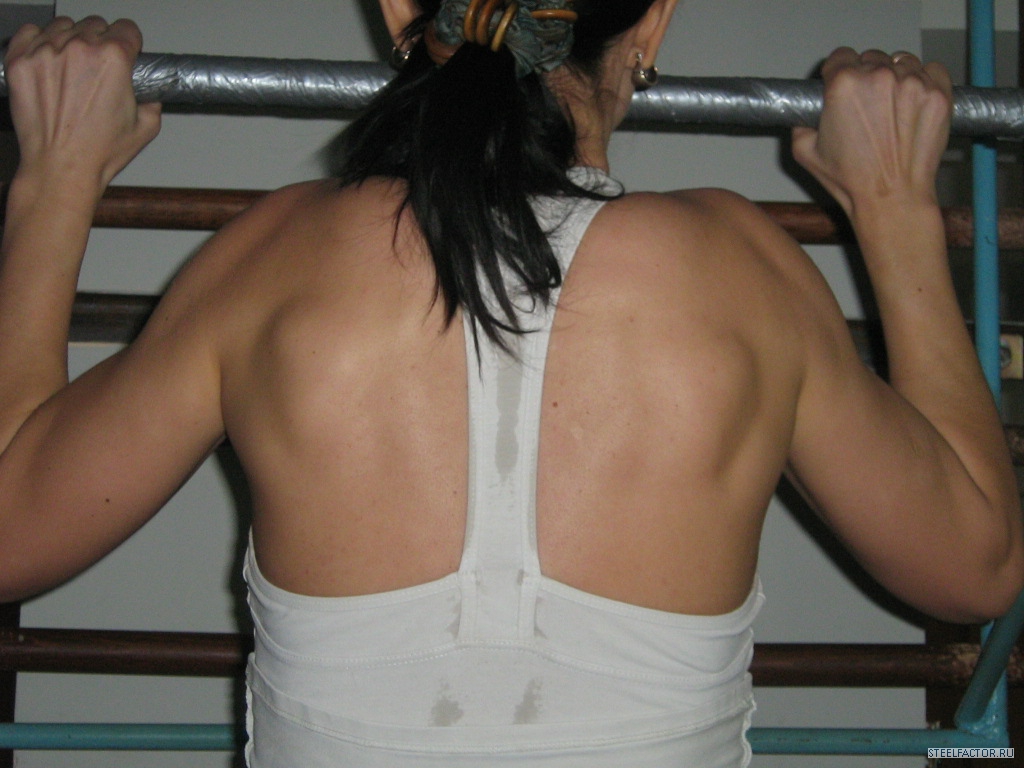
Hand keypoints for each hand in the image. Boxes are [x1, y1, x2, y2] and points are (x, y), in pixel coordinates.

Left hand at [4, 16, 161, 195]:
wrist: (61, 167)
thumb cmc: (98, 152)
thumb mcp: (146, 129)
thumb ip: (153, 102)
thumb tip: (149, 95)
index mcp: (113, 60)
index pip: (127, 28)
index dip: (130, 43)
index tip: (125, 51)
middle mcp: (79, 49)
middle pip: (95, 25)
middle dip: (100, 42)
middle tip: (98, 68)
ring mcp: (46, 52)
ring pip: (64, 26)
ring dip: (71, 40)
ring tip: (72, 67)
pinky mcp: (20, 60)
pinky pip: (30, 32)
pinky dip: (40, 42)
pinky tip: (49, 61)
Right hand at [792, 48, 951, 220]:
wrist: (892, 197)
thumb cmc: (853, 180)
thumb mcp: (805, 153)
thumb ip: (801, 122)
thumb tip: (806, 115)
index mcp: (844, 85)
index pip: (840, 56)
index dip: (838, 71)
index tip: (841, 84)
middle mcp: (880, 77)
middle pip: (871, 57)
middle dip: (867, 76)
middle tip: (866, 104)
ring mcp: (913, 83)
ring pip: (902, 61)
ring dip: (895, 77)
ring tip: (891, 106)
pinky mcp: (938, 93)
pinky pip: (931, 70)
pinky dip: (923, 80)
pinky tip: (912, 102)